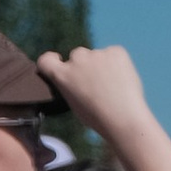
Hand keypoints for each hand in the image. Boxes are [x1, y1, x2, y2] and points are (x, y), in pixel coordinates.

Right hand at [37, 43, 154, 141]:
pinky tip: (123, 79)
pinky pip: (114, 54)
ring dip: (102, 64)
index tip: (60, 62)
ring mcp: (97, 53)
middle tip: (97, 83)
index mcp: (62, 75)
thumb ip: (69, 86)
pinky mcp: (116, 51)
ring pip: (97, 56)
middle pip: (77, 56)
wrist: (124, 119)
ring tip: (114, 84)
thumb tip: (75, 80)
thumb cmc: (98, 118)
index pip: (46, 60)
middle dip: (84, 66)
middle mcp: (76, 59)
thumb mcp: (74, 104)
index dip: (53, 60)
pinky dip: (118, 63)